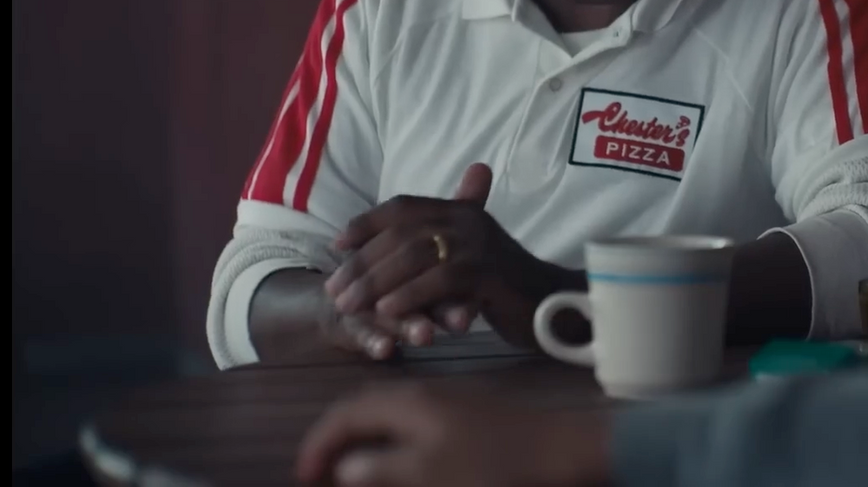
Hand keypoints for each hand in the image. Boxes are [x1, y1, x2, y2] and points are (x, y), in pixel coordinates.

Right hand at [295, 380, 611, 486]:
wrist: (563, 448)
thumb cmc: (496, 463)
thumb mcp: (431, 474)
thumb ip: (381, 470)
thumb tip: (343, 469)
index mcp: (410, 402)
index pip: (346, 413)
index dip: (319, 444)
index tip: (304, 476)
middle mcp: (426, 391)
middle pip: (365, 404)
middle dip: (337, 436)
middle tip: (319, 472)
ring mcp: (450, 397)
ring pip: (391, 408)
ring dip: (364, 433)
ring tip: (350, 465)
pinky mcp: (469, 410)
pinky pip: (414, 414)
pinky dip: (393, 432)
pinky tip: (397, 453)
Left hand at [324, 163, 572, 346]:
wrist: (553, 303)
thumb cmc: (505, 284)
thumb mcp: (467, 258)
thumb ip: (434, 246)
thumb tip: (390, 243)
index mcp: (461, 211)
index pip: (403, 206)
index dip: (366, 223)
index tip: (337, 245)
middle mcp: (469, 220)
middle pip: (401, 233)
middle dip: (362, 262)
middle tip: (336, 290)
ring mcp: (481, 244)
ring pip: (415, 255)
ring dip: (376, 281)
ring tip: (351, 305)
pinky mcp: (489, 273)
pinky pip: (440, 280)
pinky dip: (409, 295)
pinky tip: (388, 311)